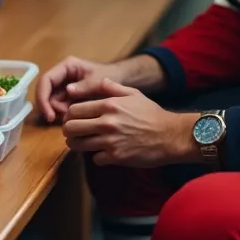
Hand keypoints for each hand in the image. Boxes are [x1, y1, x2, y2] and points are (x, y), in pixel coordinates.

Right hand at [35, 56, 115, 122]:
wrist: (121, 82)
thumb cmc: (111, 77)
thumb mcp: (99, 81)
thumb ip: (85, 86)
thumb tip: (68, 91)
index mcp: (66, 67)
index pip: (45, 80)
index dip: (42, 97)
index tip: (49, 115)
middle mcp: (61, 75)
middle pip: (45, 92)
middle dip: (51, 107)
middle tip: (64, 118)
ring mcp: (63, 86)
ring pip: (51, 102)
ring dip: (58, 112)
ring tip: (73, 117)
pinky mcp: (67, 96)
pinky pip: (59, 106)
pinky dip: (63, 114)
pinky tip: (74, 118)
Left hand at [62, 78, 197, 167]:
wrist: (171, 135)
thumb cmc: (152, 114)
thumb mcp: (133, 94)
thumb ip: (112, 87)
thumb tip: (98, 81)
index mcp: (109, 105)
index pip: (74, 110)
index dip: (69, 115)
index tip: (72, 119)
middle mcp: (107, 123)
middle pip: (71, 127)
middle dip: (68, 130)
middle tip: (72, 132)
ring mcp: (110, 141)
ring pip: (78, 145)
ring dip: (77, 144)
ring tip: (82, 143)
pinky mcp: (116, 157)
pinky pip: (95, 158)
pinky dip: (97, 157)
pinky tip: (103, 153)